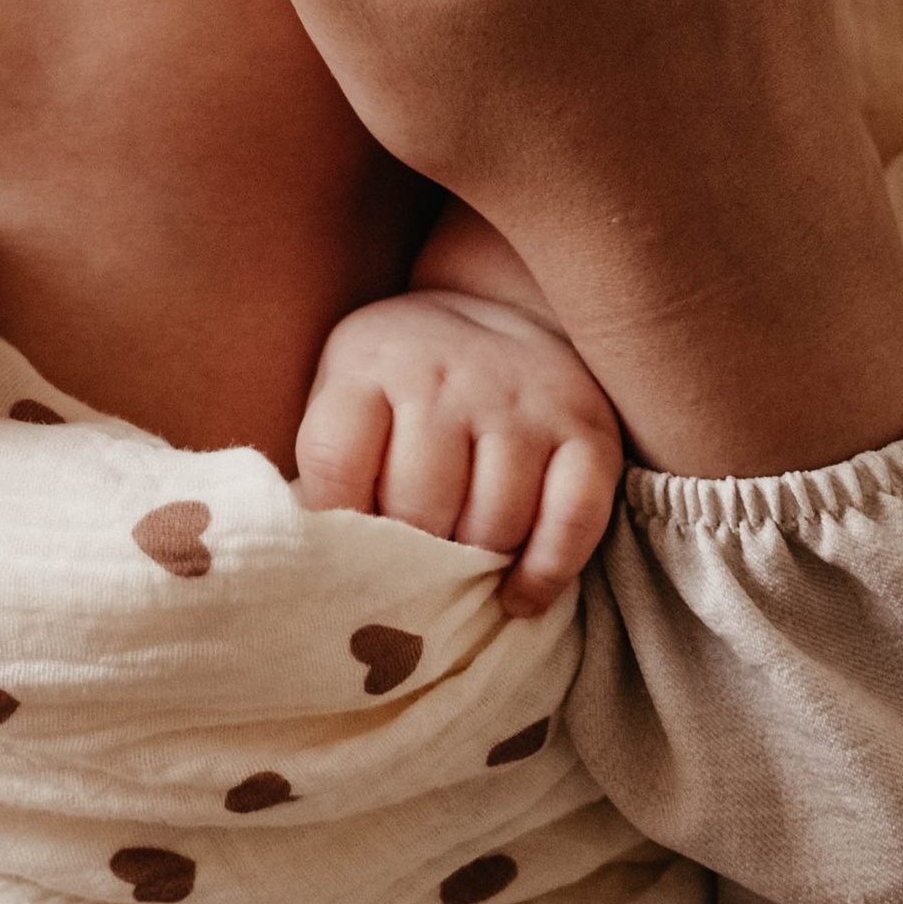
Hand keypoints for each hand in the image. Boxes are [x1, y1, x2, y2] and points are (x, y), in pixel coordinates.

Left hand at [295, 291, 623, 619]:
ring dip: (478, 567)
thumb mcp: (348, 388)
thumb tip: (314, 560)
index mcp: (372, 366)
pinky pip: (573, 522)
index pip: (336, 459)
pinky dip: (546, 572)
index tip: (342, 553)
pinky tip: (518, 595)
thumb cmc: (404, 380)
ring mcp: (521, 404)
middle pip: (420, 503)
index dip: (334, 521)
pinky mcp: (588, 430)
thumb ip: (331, 462)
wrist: (499, 308)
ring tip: (464, 573)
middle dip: (412, 553)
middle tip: (410, 570)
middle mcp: (447, 379)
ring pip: (495, 522)